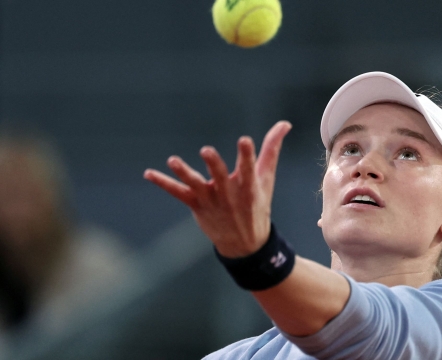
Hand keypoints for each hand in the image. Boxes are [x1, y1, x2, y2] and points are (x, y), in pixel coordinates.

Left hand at [143, 121, 291, 257]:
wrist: (245, 242)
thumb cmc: (257, 203)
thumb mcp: (267, 178)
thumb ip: (272, 148)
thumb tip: (285, 123)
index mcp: (249, 187)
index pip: (248, 168)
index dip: (246, 154)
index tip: (244, 140)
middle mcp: (229, 194)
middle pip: (220, 177)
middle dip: (214, 164)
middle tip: (206, 151)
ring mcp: (211, 200)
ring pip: (196, 185)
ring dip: (184, 173)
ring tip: (173, 161)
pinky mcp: (196, 205)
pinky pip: (178, 193)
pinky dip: (163, 183)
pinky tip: (148, 173)